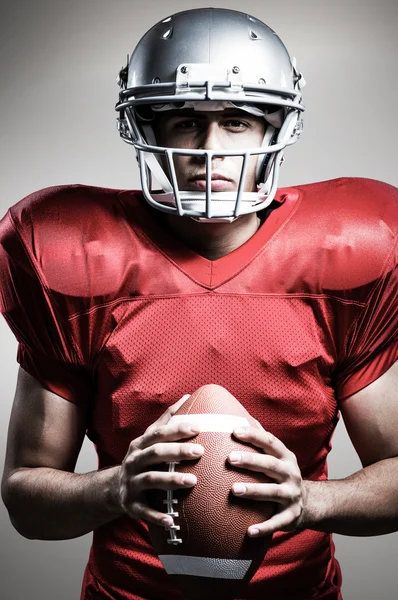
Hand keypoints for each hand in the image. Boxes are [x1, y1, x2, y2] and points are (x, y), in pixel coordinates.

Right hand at [118, 395, 203, 526]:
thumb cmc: (143, 459)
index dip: (177, 430)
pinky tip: (172, 520)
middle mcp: (133, 461)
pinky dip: (157, 516)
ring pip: (150, 480)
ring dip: (171, 480)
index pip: (159, 433)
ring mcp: (130, 483)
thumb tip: (188, 396)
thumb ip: (168, 419)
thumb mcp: (150, 439)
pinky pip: (144, 511)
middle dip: (177, 452)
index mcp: (140, 444)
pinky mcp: (130, 504)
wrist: (114, 489)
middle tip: (200, 452)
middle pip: (155, 454)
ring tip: (193, 481)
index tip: (198, 428)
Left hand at [228, 426, 304, 536]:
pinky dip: (264, 528)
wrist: (310, 503)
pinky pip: (277, 522)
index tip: (234, 431)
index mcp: (285, 457)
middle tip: (230, 458)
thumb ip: (260, 441)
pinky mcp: (291, 516)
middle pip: (270, 465)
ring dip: (253, 491)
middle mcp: (290, 474)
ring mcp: (292, 495)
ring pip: (272, 492)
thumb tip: (237, 417)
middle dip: (250, 461)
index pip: (269, 442)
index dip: (253, 435)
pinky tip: (249, 531)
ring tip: (233, 490)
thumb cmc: (282, 474)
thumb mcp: (277, 457)